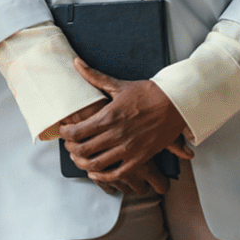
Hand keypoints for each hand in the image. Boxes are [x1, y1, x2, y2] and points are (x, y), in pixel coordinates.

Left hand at [58, 59, 192, 195]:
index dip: (65, 134)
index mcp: (109, 116)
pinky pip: (116, 174)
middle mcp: (116, 134)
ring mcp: (128, 149)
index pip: (77, 131)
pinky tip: (96, 172)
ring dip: (83, 163)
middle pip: (83, 149)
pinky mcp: (139, 159)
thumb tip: (76, 62)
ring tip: (79, 157)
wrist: (175, 104)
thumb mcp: (119, 85)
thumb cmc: (147, 93)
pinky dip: (102, 176)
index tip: (64, 131)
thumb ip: (94, 77)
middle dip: (71, 148)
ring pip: (96, 164)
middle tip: (69, 144)